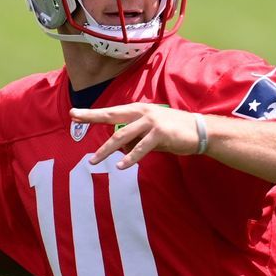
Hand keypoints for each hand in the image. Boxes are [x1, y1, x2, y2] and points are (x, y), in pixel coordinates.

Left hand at [70, 103, 200, 168]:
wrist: (200, 131)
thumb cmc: (174, 132)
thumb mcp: (150, 133)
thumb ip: (135, 138)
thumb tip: (119, 149)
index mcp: (139, 110)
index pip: (112, 111)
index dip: (93, 113)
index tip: (75, 113)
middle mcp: (143, 112)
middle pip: (112, 116)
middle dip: (92, 117)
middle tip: (74, 117)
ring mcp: (152, 122)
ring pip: (123, 135)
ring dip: (107, 149)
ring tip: (94, 160)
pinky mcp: (160, 134)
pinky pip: (141, 148)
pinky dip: (131, 157)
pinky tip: (121, 166)